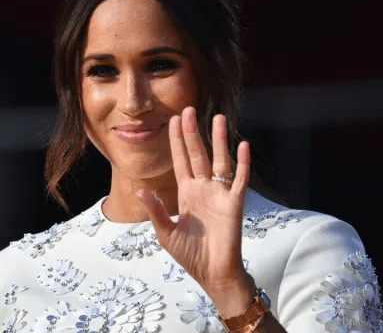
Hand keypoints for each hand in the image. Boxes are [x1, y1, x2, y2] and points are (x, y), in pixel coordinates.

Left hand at [137, 106, 254, 314]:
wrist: (212, 274)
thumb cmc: (190, 255)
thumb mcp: (166, 233)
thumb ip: (155, 211)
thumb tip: (140, 191)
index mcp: (186, 193)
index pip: (180, 161)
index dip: (176, 142)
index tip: (172, 120)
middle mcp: (202, 189)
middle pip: (197, 154)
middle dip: (192, 132)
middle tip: (188, 109)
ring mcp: (219, 195)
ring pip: (219, 161)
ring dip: (218, 140)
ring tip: (218, 118)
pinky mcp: (234, 204)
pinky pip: (239, 180)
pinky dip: (241, 163)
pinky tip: (242, 146)